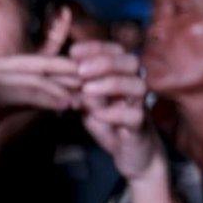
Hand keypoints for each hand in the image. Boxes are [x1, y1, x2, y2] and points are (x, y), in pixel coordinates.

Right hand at [0, 7, 79, 111]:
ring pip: (34, 77)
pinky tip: (65, 105)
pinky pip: (23, 91)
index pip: (32, 64)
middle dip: (66, 72)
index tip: (81, 79)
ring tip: (84, 98)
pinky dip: (47, 97)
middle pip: (37, 64)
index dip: (58, 69)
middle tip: (93, 83)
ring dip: (62, 87)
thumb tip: (50, 101)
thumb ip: (19, 101)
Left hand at [72, 41, 163, 180]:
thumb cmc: (109, 124)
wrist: (131, 154)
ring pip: (137, 85)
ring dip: (111, 83)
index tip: (73, 51)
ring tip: (87, 89)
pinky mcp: (141, 126)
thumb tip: (60, 76)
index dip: (95, 48)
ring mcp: (140, 105)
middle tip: (81, 70)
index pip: (115, 51)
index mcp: (123, 75)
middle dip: (105, 61)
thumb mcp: (88, 105)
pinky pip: (134, 115)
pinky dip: (115, 113)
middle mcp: (135, 85)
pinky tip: (97, 114)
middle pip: (131, 62)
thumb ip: (78, 91)